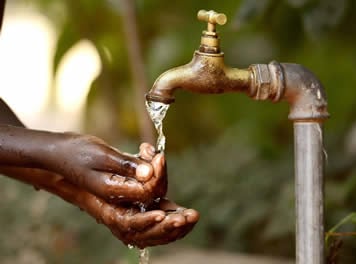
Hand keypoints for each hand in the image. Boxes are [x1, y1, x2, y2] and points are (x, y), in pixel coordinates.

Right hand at [0, 166, 197, 248]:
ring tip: (191, 217)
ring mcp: (120, 206)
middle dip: (170, 222)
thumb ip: (126, 164)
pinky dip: (164, 212)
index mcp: (106, 199)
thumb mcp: (101, 154)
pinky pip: (147, 212)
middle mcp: (113, 208)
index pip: (136, 207)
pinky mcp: (126, 199)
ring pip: (148, 223)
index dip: (153, 200)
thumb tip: (151, 171)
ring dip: (170, 221)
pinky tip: (179, 210)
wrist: (59, 156)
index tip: (165, 190)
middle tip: (191, 216)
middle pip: (145, 225)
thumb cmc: (77, 152)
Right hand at [50, 135, 166, 203]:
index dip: (158, 174)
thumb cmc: (75, 151)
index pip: (148, 191)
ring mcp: (120, 188)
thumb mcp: (102, 155)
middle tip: (154, 151)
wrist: (57, 152)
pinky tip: (142, 149)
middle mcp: (118, 194)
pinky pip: (141, 176)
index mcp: (113, 191)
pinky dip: (146, 163)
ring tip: (146, 148)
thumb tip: (150, 172)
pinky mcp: (121, 179)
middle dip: (159, 171)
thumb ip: (126, 165)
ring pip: (149, 183)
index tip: (158, 156)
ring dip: (153, 165)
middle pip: (152, 191)